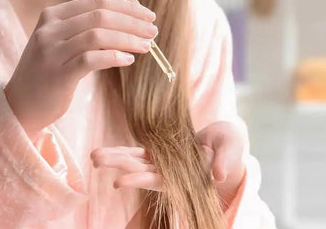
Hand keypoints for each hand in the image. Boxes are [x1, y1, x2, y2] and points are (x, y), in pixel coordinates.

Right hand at [4, 0, 156, 138]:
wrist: (21, 104)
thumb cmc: (51, 71)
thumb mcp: (69, 41)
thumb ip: (96, 23)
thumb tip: (133, 3)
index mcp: (53, 15)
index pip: (97, 1)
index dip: (127, 7)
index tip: (149, 16)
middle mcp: (50, 29)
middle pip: (100, 16)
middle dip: (132, 22)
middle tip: (153, 31)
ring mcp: (51, 51)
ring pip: (98, 35)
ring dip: (128, 39)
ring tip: (147, 46)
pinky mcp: (57, 74)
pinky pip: (91, 59)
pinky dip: (114, 57)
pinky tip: (129, 60)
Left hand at [90, 121, 245, 204]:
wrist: (226, 142)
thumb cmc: (230, 146)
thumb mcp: (231, 150)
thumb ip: (225, 161)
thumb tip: (219, 175)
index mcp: (186, 175)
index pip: (159, 180)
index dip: (140, 180)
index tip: (120, 182)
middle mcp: (171, 172)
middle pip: (140, 170)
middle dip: (118, 165)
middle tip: (95, 160)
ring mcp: (164, 162)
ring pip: (136, 162)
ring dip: (116, 159)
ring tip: (94, 156)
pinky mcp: (161, 152)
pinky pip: (139, 153)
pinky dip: (124, 152)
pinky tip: (108, 151)